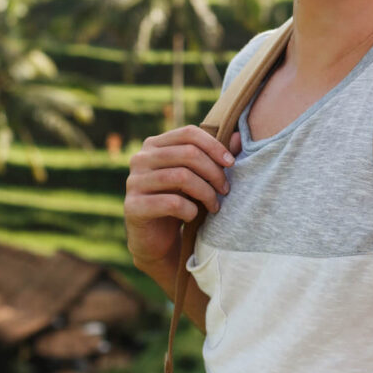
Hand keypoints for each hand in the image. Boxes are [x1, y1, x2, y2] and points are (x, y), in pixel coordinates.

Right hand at [124, 126, 240, 267]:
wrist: (156, 239)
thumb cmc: (180, 199)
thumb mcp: (198, 176)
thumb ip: (216, 156)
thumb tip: (239, 136)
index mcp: (155, 144)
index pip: (189, 133)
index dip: (214, 146)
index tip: (231, 163)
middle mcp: (140, 158)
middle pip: (188, 153)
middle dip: (214, 172)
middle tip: (226, 190)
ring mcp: (134, 182)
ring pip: (181, 177)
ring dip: (206, 192)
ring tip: (215, 205)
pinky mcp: (133, 206)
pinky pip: (171, 203)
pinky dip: (190, 210)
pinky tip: (193, 216)